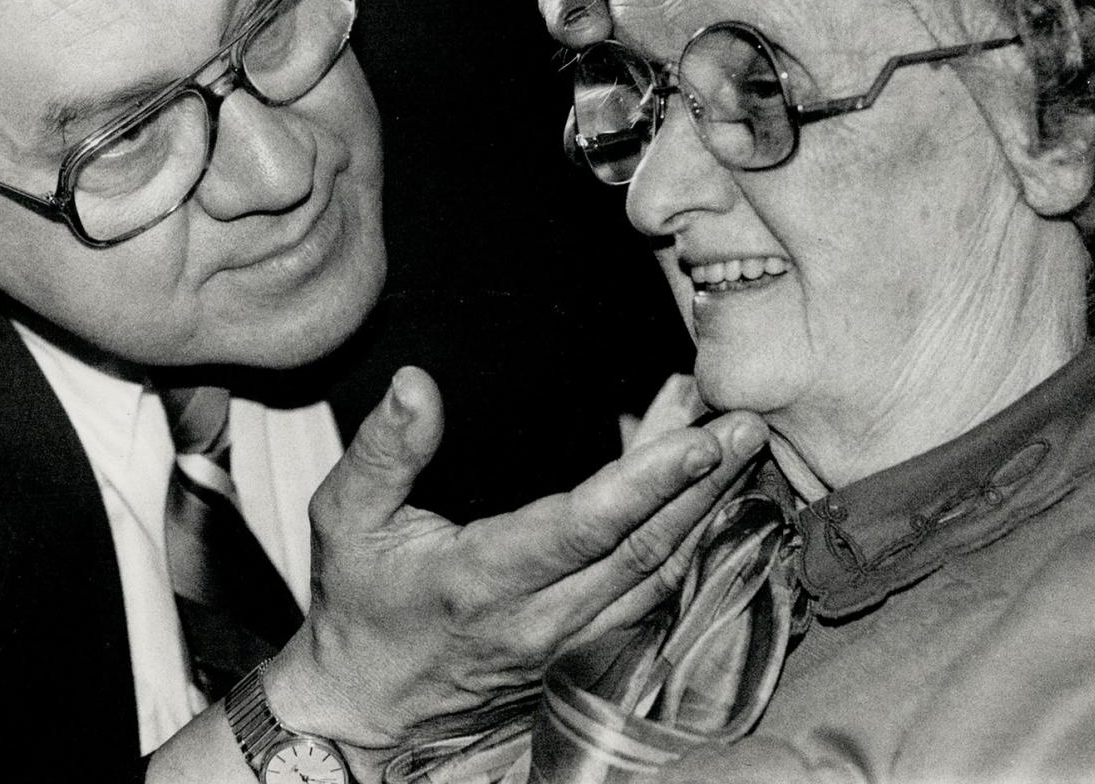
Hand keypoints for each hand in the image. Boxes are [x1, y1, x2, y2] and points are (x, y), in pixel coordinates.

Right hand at [263, 366, 766, 763]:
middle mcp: (539, 619)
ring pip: (657, 575)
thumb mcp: (345, 519)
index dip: (650, 481)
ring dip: (702, 510)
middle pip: (644, 549)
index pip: (586, 526)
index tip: (699, 435)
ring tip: (736, 448)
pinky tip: (699, 499)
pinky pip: (647, 596)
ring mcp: (567, 644)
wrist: (362, 710)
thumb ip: (384, 449)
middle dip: (702, 483)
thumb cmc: (357, 609)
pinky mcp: (580, 655)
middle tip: (748, 425)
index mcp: (483, 580)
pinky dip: (681, 543)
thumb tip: (416, 385)